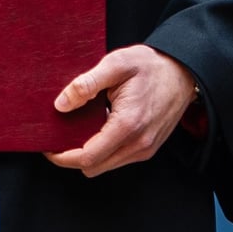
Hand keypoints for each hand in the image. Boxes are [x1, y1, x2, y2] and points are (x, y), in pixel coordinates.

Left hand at [46, 44, 198, 176]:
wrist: (183, 71)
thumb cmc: (151, 65)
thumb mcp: (116, 64)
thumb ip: (86, 84)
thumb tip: (61, 104)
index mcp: (128, 124)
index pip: (87, 156)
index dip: (62, 156)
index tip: (49, 147)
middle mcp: (139, 143)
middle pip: (93, 167)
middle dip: (71, 157)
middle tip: (59, 138)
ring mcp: (145, 148)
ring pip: (105, 166)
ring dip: (88, 154)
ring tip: (78, 131)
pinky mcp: (148, 148)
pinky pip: (118, 159)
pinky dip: (103, 151)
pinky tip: (99, 130)